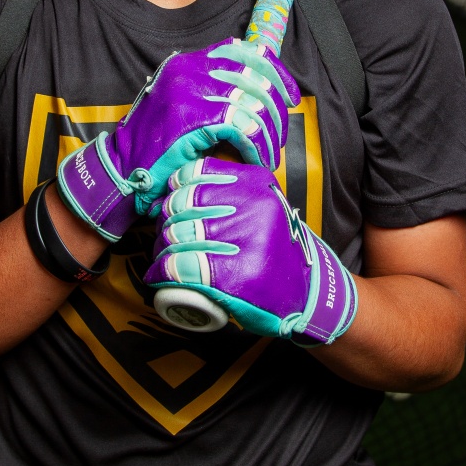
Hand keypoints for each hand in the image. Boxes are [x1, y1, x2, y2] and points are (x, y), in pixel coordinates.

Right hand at [57, 39, 298, 239]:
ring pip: (252, 102)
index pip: (243, 50)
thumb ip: (214, 94)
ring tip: (268, 155)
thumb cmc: (156, 148)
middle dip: (276, 109)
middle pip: (254, 75)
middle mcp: (188, 70)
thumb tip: (262, 94)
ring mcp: (188, 91)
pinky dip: (256, 145)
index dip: (275, 71)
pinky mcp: (190, 118)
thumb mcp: (183, 108)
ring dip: (268, 133)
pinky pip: (241, 125)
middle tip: (278, 137)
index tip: (289, 96)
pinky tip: (256, 159)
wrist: (119, 173)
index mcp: (188, 63)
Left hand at [144, 158, 356, 344]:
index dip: (175, 190)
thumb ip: (234, 188)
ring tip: (163, 258)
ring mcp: (242, 241)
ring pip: (176, 236)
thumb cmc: (276, 248)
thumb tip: (181, 185)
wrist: (308, 292)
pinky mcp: (232, 277)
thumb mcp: (264, 205)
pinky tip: (158, 274)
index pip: (195, 173)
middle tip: (166, 238)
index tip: (173, 205)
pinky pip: (179, 266)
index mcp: (256, 184)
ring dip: (161, 249)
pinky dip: (161, 271)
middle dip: (165, 223)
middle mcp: (251, 207)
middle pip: (181, 205)